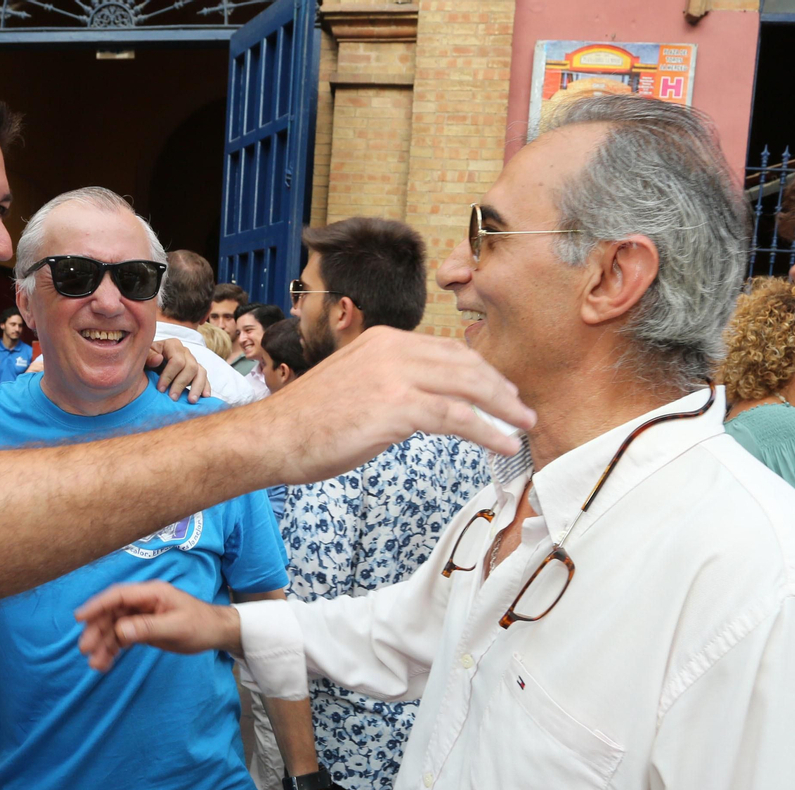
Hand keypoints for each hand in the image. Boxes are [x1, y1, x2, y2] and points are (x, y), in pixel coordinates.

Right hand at [75, 580, 239, 669]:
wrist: (217, 632)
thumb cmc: (201, 625)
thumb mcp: (177, 627)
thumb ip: (148, 628)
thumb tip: (120, 631)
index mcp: (151, 593)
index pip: (118, 596)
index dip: (97, 605)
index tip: (80, 618)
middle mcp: (144, 602)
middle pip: (112, 613)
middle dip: (97, 630)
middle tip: (85, 649)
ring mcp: (143, 615)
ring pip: (115, 627)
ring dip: (104, 644)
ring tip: (95, 664)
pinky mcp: (144, 628)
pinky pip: (123, 637)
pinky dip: (113, 649)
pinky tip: (105, 663)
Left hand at [148, 338, 209, 402]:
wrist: (149, 366)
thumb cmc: (145, 362)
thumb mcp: (143, 357)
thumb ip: (148, 357)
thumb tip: (159, 359)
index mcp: (172, 345)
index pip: (176, 360)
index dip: (169, 376)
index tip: (160, 389)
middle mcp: (185, 352)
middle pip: (190, 367)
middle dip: (181, 384)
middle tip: (173, 398)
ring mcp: (193, 361)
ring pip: (200, 372)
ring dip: (196, 387)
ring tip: (191, 401)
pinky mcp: (197, 372)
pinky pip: (204, 378)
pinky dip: (205, 388)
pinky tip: (204, 397)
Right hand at [250, 326, 533, 483]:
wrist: (270, 437)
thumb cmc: (306, 422)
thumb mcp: (353, 386)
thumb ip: (389, 385)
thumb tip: (422, 406)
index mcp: (383, 340)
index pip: (447, 349)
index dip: (480, 371)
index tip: (499, 392)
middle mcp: (391, 349)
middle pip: (465, 363)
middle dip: (499, 387)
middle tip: (521, 409)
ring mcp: (393, 376)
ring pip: (467, 386)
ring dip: (502, 408)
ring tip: (523, 426)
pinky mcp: (395, 407)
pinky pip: (456, 417)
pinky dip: (487, 431)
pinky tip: (503, 444)